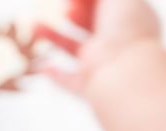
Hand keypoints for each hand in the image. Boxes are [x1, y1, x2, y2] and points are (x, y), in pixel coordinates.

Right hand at [36, 0, 161, 91]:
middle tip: (68, 10)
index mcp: (130, 23)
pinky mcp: (91, 87)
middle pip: (92, 27)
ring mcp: (104, 67)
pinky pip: (71, 82)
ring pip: (76, 51)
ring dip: (55, 37)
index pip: (108, 7)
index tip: (76, 0)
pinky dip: (56, 75)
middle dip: (75, 14)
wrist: (126, 72)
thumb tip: (79, 0)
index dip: (89, 1)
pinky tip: (43, 66)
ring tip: (35, 25)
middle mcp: (119, 45)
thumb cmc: (127, 30)